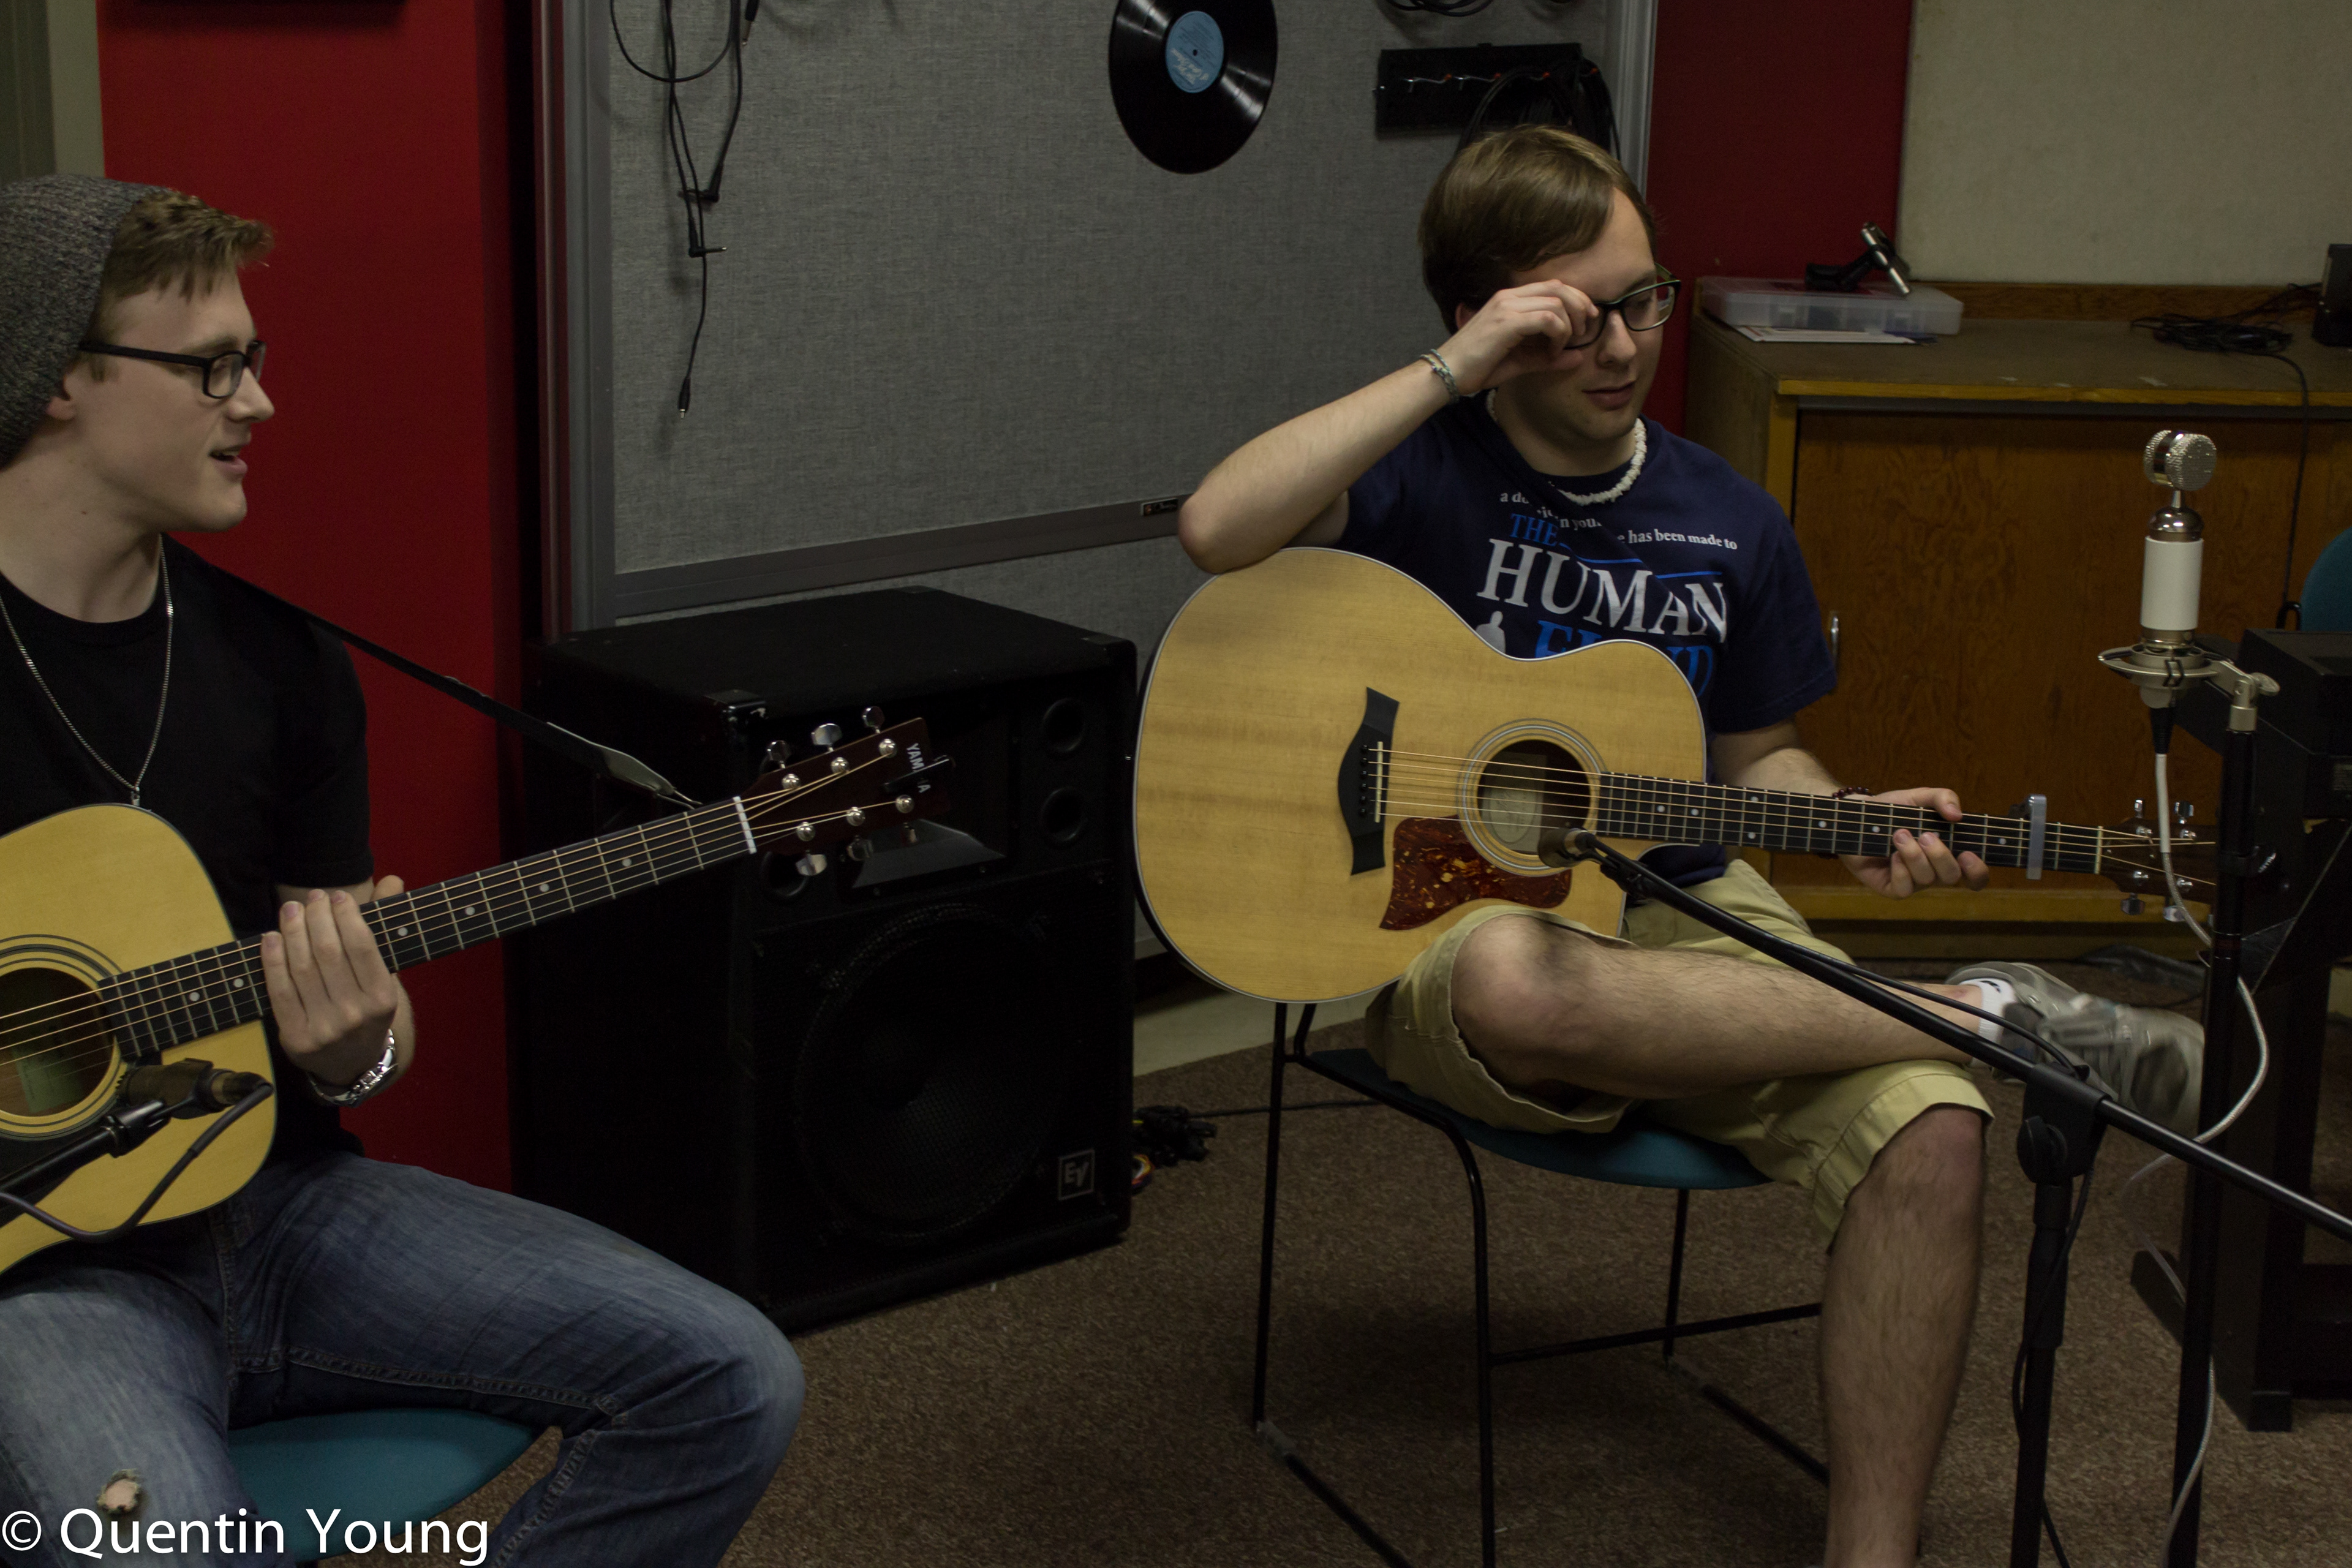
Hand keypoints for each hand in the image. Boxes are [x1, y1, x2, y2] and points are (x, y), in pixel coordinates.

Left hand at [260, 877, 407, 1087]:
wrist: (351, 1063)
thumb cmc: (367, 1008)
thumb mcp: (385, 975)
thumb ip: (385, 928)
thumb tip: (393, 881)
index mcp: (383, 998)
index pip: (362, 945)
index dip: (347, 914)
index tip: (337, 896)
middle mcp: (355, 1015)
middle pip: (328, 952)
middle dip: (317, 916)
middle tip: (312, 897)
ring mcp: (324, 1029)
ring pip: (302, 967)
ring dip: (293, 931)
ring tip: (290, 909)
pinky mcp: (296, 1038)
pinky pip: (280, 991)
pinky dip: (273, 960)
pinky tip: (272, 937)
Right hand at [1437, 281, 1602, 395]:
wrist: (1447, 373)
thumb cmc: (1479, 367)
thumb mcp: (1520, 361)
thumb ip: (1548, 357)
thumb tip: (1579, 358)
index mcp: (1510, 299)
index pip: (1552, 286)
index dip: (1576, 298)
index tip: (1586, 319)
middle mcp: (1509, 297)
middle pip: (1559, 287)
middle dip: (1579, 306)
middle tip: (1585, 329)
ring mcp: (1507, 307)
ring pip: (1556, 303)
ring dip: (1568, 326)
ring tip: (1562, 346)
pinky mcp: (1507, 322)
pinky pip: (1547, 319)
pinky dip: (1558, 335)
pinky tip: (1552, 351)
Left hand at [1841, 789, 1990, 898]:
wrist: (1856, 817)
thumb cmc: (1892, 810)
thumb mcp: (1919, 797)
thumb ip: (1943, 797)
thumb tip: (1957, 815)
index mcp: (1948, 853)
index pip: (1975, 875)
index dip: (1977, 871)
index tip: (1968, 854)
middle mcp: (1934, 871)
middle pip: (1952, 876)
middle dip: (1941, 856)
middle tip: (1925, 835)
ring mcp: (1914, 882)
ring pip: (1927, 880)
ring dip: (1915, 855)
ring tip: (1899, 835)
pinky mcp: (1892, 888)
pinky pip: (1905, 889)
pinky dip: (1901, 870)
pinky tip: (1892, 854)